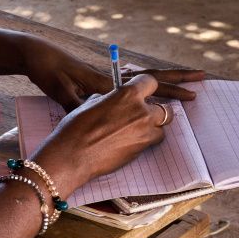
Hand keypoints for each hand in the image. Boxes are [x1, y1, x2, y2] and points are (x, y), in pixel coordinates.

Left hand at [3, 32, 203, 105]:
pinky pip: (131, 82)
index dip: (171, 91)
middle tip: (202, 78)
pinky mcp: (100, 81)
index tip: (192, 96)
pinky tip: (148, 86)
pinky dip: (145, 82)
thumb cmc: (49, 72)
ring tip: (185, 82)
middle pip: (153, 77)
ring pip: (144, 78)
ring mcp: (108, 79)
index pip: (148, 84)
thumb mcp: (61, 90)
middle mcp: (113, 80)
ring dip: (165, 80)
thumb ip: (77, 102)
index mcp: (109, 83)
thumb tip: (91, 113)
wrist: (38, 56)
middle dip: (178, 80)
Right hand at [33, 77, 166, 193]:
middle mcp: (141, 111)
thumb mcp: (90, 103)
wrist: (74, 155)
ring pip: (161, 127)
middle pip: (164, 108)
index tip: (144, 90)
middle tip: (142, 113)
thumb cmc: (76, 127)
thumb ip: (108, 99)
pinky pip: (152, 142)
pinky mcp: (142, 149)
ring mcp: (144, 132)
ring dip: (153, 127)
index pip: (150, 82)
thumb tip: (110, 100)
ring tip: (136, 130)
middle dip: (155, 110)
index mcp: (127, 95)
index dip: (146, 86)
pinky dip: (146, 141)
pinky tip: (130, 141)